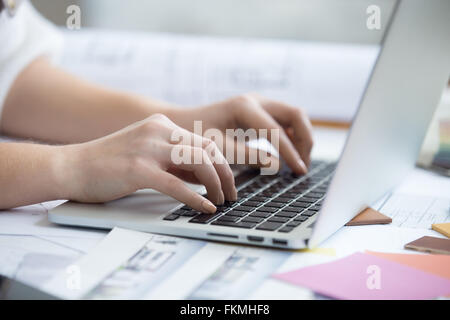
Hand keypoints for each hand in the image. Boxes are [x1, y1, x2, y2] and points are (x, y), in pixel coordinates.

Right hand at [59, 114, 236, 212]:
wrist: (71, 166)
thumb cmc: (108, 165)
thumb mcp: (147, 154)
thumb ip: (175, 162)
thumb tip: (206, 177)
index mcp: (162, 125)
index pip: (205, 141)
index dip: (223, 164)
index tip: (228, 182)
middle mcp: (158, 131)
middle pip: (208, 149)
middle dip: (225, 174)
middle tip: (230, 195)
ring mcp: (148, 148)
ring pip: (198, 162)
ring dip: (215, 184)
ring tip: (219, 201)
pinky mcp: (137, 169)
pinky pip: (176, 184)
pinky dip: (195, 198)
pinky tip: (205, 207)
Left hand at [168, 94, 313, 173]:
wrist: (181, 123)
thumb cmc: (193, 136)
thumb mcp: (217, 148)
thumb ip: (247, 156)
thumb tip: (276, 164)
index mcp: (244, 107)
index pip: (276, 130)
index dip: (291, 153)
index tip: (299, 171)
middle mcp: (255, 100)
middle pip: (295, 114)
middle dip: (304, 140)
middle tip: (303, 166)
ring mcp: (258, 104)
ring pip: (293, 116)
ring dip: (301, 138)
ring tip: (300, 164)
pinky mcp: (259, 112)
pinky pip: (284, 122)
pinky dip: (291, 137)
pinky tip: (289, 156)